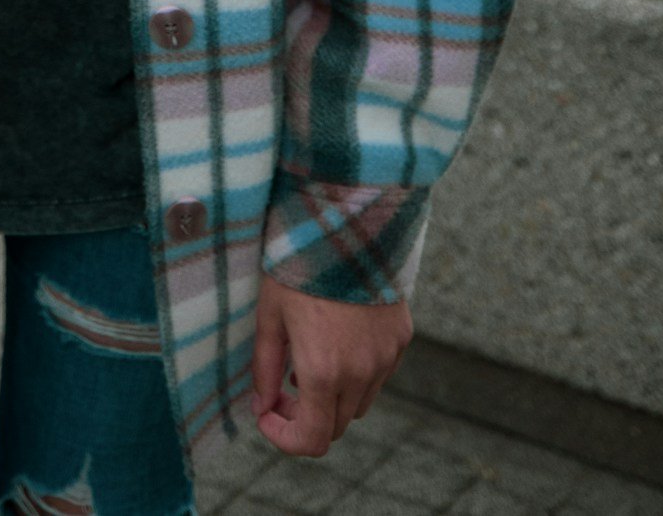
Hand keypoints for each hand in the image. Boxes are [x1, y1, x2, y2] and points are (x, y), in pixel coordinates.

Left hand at [252, 273, 410, 456]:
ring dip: (333, 396)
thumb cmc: (299, 265)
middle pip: (335, 426)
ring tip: (310, 356)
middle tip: (283, 387)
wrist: (347, 222)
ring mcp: (385, 357)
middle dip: (306, 416)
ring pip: (358, 403)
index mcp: (323, 371)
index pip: (312, 440)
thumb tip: (261, 405)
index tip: (268, 414)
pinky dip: (357, 373)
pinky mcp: (400, 338)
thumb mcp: (269, 314)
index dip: (286, 439)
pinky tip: (338, 339)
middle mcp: (360, 373)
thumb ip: (264, 368)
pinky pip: (378, 374)